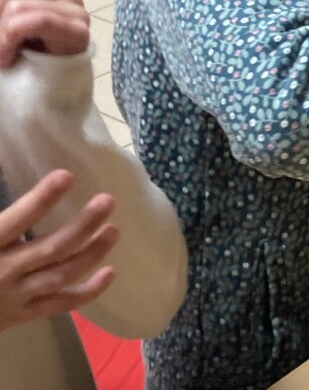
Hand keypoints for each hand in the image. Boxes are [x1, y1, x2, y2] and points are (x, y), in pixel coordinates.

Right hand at [0, 170, 119, 332]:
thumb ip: (0, 217)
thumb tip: (5, 177)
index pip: (17, 220)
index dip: (42, 199)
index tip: (66, 176)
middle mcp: (4, 271)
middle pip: (52, 248)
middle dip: (83, 225)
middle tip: (108, 201)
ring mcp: (16, 296)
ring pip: (62, 275)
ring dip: (92, 253)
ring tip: (114, 230)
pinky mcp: (23, 315)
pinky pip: (61, 305)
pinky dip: (88, 293)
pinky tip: (110, 273)